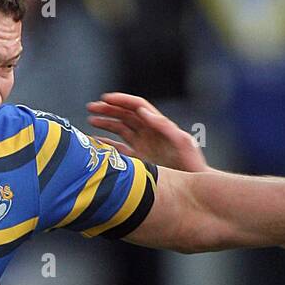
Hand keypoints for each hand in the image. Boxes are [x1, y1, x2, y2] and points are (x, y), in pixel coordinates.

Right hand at [87, 93, 208, 172]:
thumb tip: (143, 111)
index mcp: (157, 126)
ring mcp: (142, 147)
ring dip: (105, 123)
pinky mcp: (138, 161)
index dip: (121, 101)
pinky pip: (119, 149)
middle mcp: (148, 134)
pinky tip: (95, 142)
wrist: (193, 186)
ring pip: (120, 130)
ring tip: (90, 119)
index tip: (105, 98)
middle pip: (125, 115)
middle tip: (90, 107)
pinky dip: (106, 144)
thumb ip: (164, 125)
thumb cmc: (191, 164)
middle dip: (108, 109)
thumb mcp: (181, 142)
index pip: (136, 107)